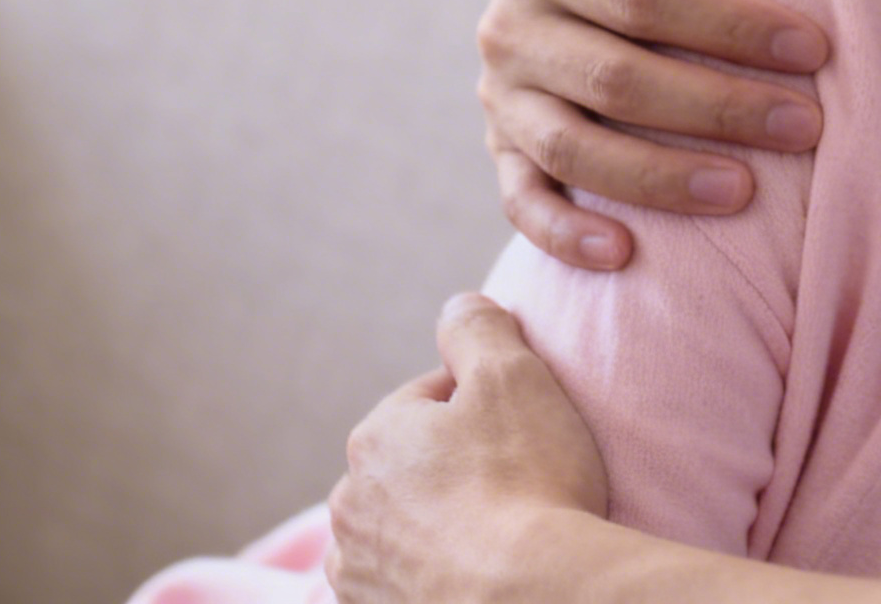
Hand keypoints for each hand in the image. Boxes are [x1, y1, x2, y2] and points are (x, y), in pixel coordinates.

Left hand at [325, 294, 607, 603]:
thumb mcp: (512, 374)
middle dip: (459, 466)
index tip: (527, 431)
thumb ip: (477, 327)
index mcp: (374, 437)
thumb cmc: (525, 481)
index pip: (436, 399)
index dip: (490, 407)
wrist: (530, 593)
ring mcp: (359, 570)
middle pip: (417, 465)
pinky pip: (404, 582)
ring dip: (441, 524)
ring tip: (498, 532)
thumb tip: (458, 304)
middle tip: (520, 481)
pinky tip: (473, 570)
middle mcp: (350, 504)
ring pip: (407, 526)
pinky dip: (432, 574)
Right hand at [480, 0, 830, 270]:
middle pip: (614, 80)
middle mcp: (511, 20)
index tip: (817, 47)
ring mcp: (502, 91)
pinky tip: (627, 256)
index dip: (728, 24)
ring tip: (747, 193)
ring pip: (573, 149)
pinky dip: (566, 233)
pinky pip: (523, 201)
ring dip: (660, 179)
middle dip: (717, 107)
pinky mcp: (503, 148)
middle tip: (809, 127)